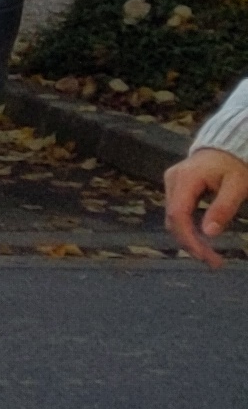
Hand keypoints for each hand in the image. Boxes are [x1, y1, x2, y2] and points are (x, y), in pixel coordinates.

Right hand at [164, 146, 247, 264]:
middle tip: (214, 262)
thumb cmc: (236, 165)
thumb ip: (223, 208)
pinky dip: (188, 229)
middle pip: (173, 219)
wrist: (228, 147)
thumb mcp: (237, 186)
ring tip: (210, 256)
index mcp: (185, 179)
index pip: (178, 214)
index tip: (207, 257)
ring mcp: (171, 183)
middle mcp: (172, 180)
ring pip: (173, 218)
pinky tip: (202, 239)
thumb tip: (210, 234)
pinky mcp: (175, 187)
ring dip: (189, 239)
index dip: (189, 239)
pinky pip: (177, 212)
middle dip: (190, 244)